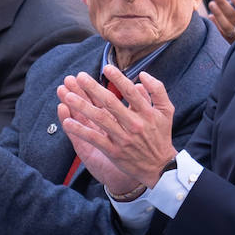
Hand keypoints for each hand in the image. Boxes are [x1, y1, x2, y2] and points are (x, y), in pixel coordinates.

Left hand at [58, 66, 176, 186]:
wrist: (159, 167)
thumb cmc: (160, 135)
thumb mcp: (166, 111)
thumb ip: (157, 90)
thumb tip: (143, 75)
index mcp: (147, 112)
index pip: (130, 92)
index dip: (118, 79)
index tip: (106, 68)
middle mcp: (134, 124)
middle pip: (111, 103)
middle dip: (93, 88)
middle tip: (79, 76)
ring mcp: (123, 138)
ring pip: (100, 119)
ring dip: (82, 106)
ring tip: (67, 95)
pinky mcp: (114, 151)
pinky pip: (94, 139)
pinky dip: (80, 130)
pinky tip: (67, 122)